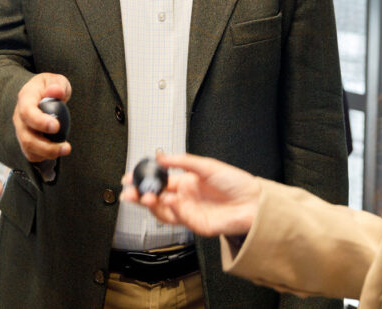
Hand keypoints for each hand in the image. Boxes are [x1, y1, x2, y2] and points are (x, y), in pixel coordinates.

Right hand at [13, 73, 71, 162]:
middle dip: (46, 147)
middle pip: (26, 137)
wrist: (42, 94)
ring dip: (48, 154)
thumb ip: (57, 84)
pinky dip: (44, 157)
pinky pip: (32, 155)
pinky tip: (57, 150)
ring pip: (28, 149)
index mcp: (25, 98)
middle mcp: (19, 117)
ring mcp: (21, 130)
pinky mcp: (26, 141)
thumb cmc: (50, 87)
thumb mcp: (56, 80)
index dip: (39, 122)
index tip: (56, 126)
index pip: (26, 112)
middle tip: (66, 147)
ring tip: (66, 149)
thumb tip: (56, 92)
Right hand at [120, 153, 261, 236]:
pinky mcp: (196, 224)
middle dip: (140, 196)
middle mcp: (185, 198)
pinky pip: (179, 218)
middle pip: (156, 199)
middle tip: (129, 192)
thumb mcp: (206, 165)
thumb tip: (161, 156)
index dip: (143, 181)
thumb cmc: (235, 183)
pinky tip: (170, 200)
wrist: (253, 201)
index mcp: (185, 183)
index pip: (158, 183)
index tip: (130, 178)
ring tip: (146, 197)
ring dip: (152, 205)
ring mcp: (189, 212)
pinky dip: (172, 209)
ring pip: (163, 212)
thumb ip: (182, 161)